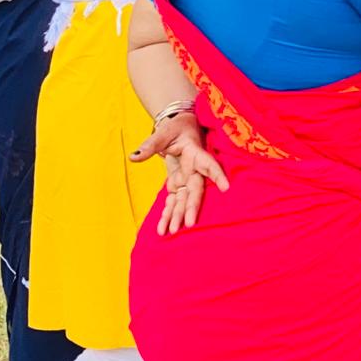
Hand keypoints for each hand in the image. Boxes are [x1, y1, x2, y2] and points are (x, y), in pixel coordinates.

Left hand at [130, 111, 228, 234]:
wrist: (179, 128)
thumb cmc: (175, 128)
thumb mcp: (163, 133)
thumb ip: (150, 145)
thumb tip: (133, 157)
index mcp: (195, 153)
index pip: (208, 164)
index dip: (217, 175)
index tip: (226, 188)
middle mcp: (194, 170)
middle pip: (196, 190)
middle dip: (191, 207)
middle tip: (189, 224)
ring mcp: (187, 179)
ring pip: (184, 200)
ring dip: (177, 215)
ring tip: (171, 232)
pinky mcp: (178, 184)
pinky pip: (173, 201)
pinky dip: (167, 214)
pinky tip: (163, 228)